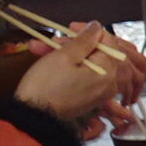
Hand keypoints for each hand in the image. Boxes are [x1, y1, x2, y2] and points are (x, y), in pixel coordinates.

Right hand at [13, 24, 130, 128]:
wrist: (34, 118)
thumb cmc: (45, 85)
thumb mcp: (63, 56)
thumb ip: (84, 40)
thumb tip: (97, 27)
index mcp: (108, 72)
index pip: (109, 41)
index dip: (88, 31)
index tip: (69, 28)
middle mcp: (111, 84)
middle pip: (101, 53)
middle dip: (78, 44)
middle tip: (55, 41)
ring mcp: (103, 93)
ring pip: (92, 63)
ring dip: (72, 54)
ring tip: (48, 50)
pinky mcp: (92, 99)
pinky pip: (88, 75)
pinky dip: (74, 67)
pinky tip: (54, 62)